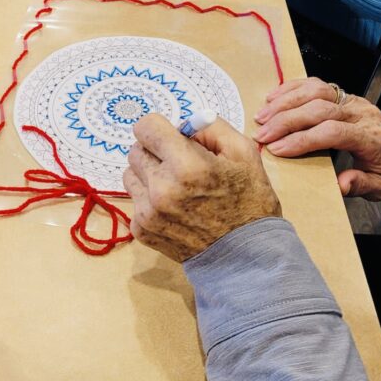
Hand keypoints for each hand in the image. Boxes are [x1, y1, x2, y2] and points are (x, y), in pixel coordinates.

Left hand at [123, 114, 280, 262]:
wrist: (246, 257)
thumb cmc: (249, 201)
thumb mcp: (243, 153)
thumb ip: (210, 127)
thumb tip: (182, 123)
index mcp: (186, 166)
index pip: (146, 127)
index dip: (160, 128)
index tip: (171, 137)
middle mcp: (161, 189)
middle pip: (136, 150)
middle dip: (155, 151)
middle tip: (179, 162)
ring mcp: (148, 212)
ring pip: (130, 174)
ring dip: (149, 174)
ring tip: (176, 186)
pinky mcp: (142, 230)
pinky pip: (135, 200)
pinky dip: (150, 199)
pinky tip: (175, 208)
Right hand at [255, 78, 380, 198]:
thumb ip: (361, 185)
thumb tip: (341, 183)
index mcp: (372, 138)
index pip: (333, 132)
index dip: (303, 139)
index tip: (278, 149)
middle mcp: (363, 114)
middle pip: (320, 108)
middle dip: (286, 120)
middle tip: (262, 134)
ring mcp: (353, 101)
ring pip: (317, 90)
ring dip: (286, 101)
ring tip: (263, 115)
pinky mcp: (345, 95)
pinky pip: (317, 84)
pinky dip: (293, 88)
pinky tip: (274, 97)